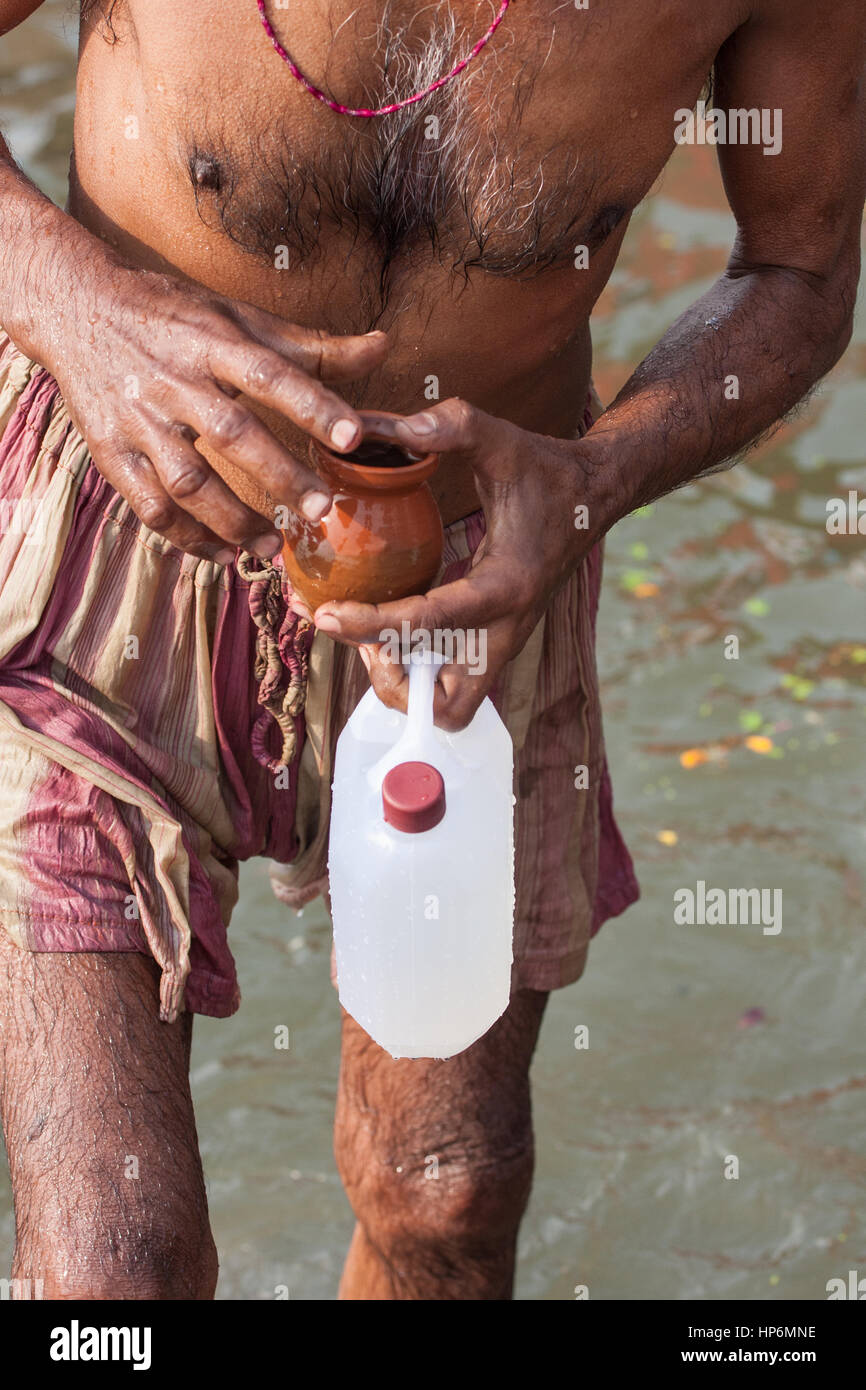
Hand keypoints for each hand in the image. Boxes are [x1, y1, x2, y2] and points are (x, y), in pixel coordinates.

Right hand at [40, 260, 388, 560]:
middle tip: (321, 511)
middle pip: (231, 433)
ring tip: (273, 546)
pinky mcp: (112, 451)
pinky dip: (187, 537)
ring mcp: (139, 419)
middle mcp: (174, 379)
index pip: (270, 374)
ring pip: (187, 481)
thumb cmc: (172, 316)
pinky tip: (222, 555)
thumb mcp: (237, 317)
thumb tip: (383, 348)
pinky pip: (150, 505)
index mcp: (212, 341)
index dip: (313, 406)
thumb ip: (311, 347)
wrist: (73, 307)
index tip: (354, 437)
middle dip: (279, 476)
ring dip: (232, 521)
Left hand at [307, 400, 600, 729]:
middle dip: (394, 683)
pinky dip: (416, 670)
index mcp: (506, 585)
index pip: (430, 624)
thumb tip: (376, 427)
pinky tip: (389, 626)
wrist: (594, 496)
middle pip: (445, 703)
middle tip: (360, 638)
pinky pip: (452, 682)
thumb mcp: (498, 438)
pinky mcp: (497, 643)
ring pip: (450, 706)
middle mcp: (508, 629)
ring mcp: (504, 643)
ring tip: (370, 636)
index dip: (372, 624)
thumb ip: (446, 426)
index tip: (327, 616)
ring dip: (404, 685)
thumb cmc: (546, 469)